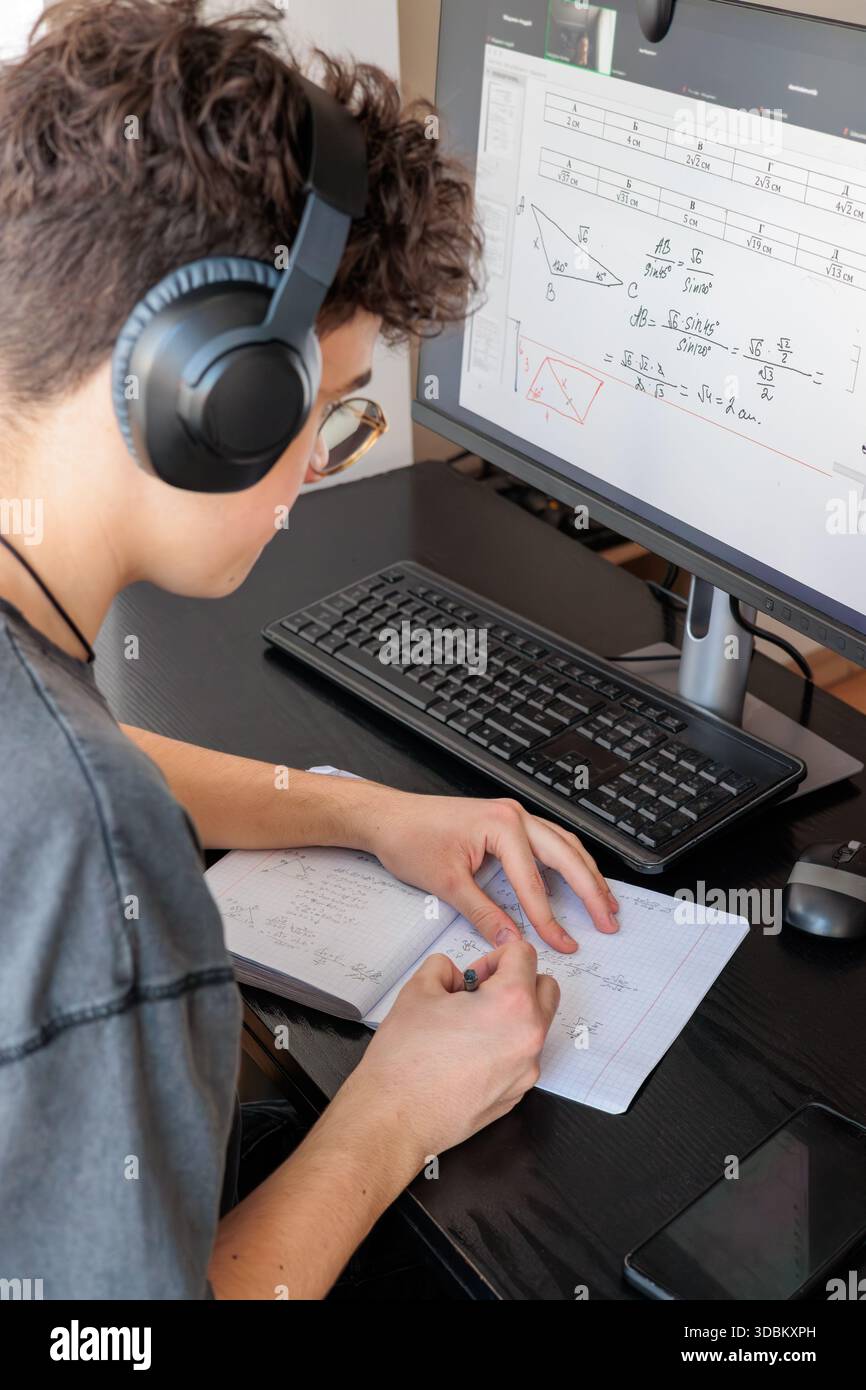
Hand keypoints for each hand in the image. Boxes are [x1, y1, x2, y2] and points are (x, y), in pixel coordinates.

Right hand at [345, 940, 558, 1157]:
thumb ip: (445, 968)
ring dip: (511, 1015)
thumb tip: (457, 975)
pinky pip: (522, 1057)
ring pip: (535, 1025)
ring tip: (468, 1027)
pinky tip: (466, 1055)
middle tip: (477, 994)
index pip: (524, 955)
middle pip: (545, 988)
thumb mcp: (419, 990)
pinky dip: (504, 1047)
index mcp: (512, 1003)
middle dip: (516, 981)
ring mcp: (526, 1070)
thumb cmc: (405, 1060)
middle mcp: (529, 1037)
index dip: (493, 956)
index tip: (473, 975)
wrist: (396, 1117)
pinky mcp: (516, 1094)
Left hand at [358, 788, 618, 952]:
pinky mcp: (506, 821)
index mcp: (502, 826)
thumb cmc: (410, 839)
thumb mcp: (447, 884)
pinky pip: (548, 841)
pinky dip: (567, 861)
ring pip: (563, 845)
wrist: (388, 817)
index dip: (550, 919)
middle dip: (591, 890)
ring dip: (586, 873)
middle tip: (609, 921)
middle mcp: (514, 815)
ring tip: (605, 902)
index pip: (534, 882)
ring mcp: (512, 815)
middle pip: (566, 855)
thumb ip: (484, 914)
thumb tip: (513, 940)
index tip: (564, 943)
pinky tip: (575, 879)